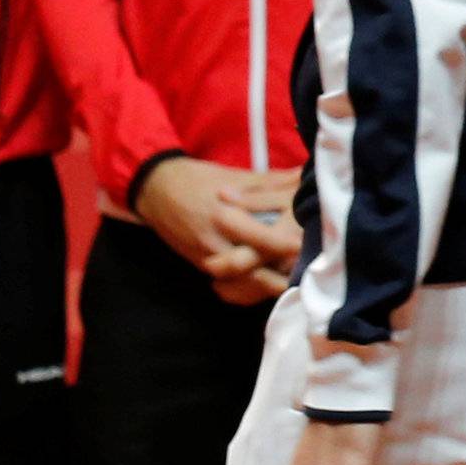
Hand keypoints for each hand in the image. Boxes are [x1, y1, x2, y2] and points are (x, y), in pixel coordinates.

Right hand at [135, 157, 296, 294]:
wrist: (156, 190)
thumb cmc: (198, 178)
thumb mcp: (234, 175)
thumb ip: (270, 182)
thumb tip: (303, 175)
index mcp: (227, 215)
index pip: (262, 240)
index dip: (287, 247)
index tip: (309, 246)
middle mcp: (217, 242)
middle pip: (255, 271)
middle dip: (282, 275)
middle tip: (308, 271)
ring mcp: (208, 258)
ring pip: (244, 285)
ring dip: (268, 286)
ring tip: (293, 280)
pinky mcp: (203, 266)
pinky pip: (230, 286)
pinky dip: (250, 288)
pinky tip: (267, 283)